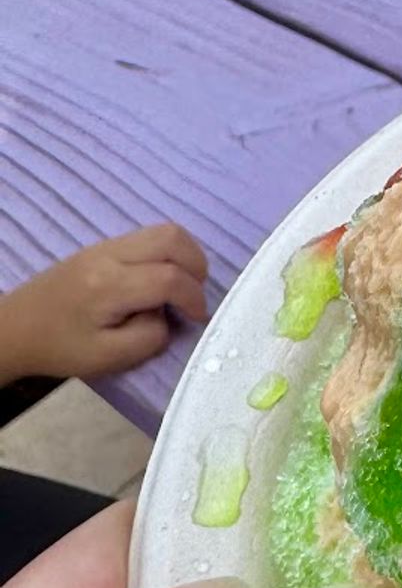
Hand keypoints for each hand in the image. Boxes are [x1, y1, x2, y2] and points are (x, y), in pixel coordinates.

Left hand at [0, 227, 208, 385]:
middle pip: (171, 237)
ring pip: (163, 230)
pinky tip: (162, 279)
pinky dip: (169, 252)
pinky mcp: (102, 247)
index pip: (169, 278)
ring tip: (183, 285)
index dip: (194, 298)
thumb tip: (168, 315)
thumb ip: (149, 337)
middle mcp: (108, 255)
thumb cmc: (60, 348)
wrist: (15, 329)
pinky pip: (148, 236)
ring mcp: (104, 246)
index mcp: (108, 285)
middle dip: (197, 265)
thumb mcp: (108, 358)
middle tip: (195, 294)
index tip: (197, 318)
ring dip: (185, 255)